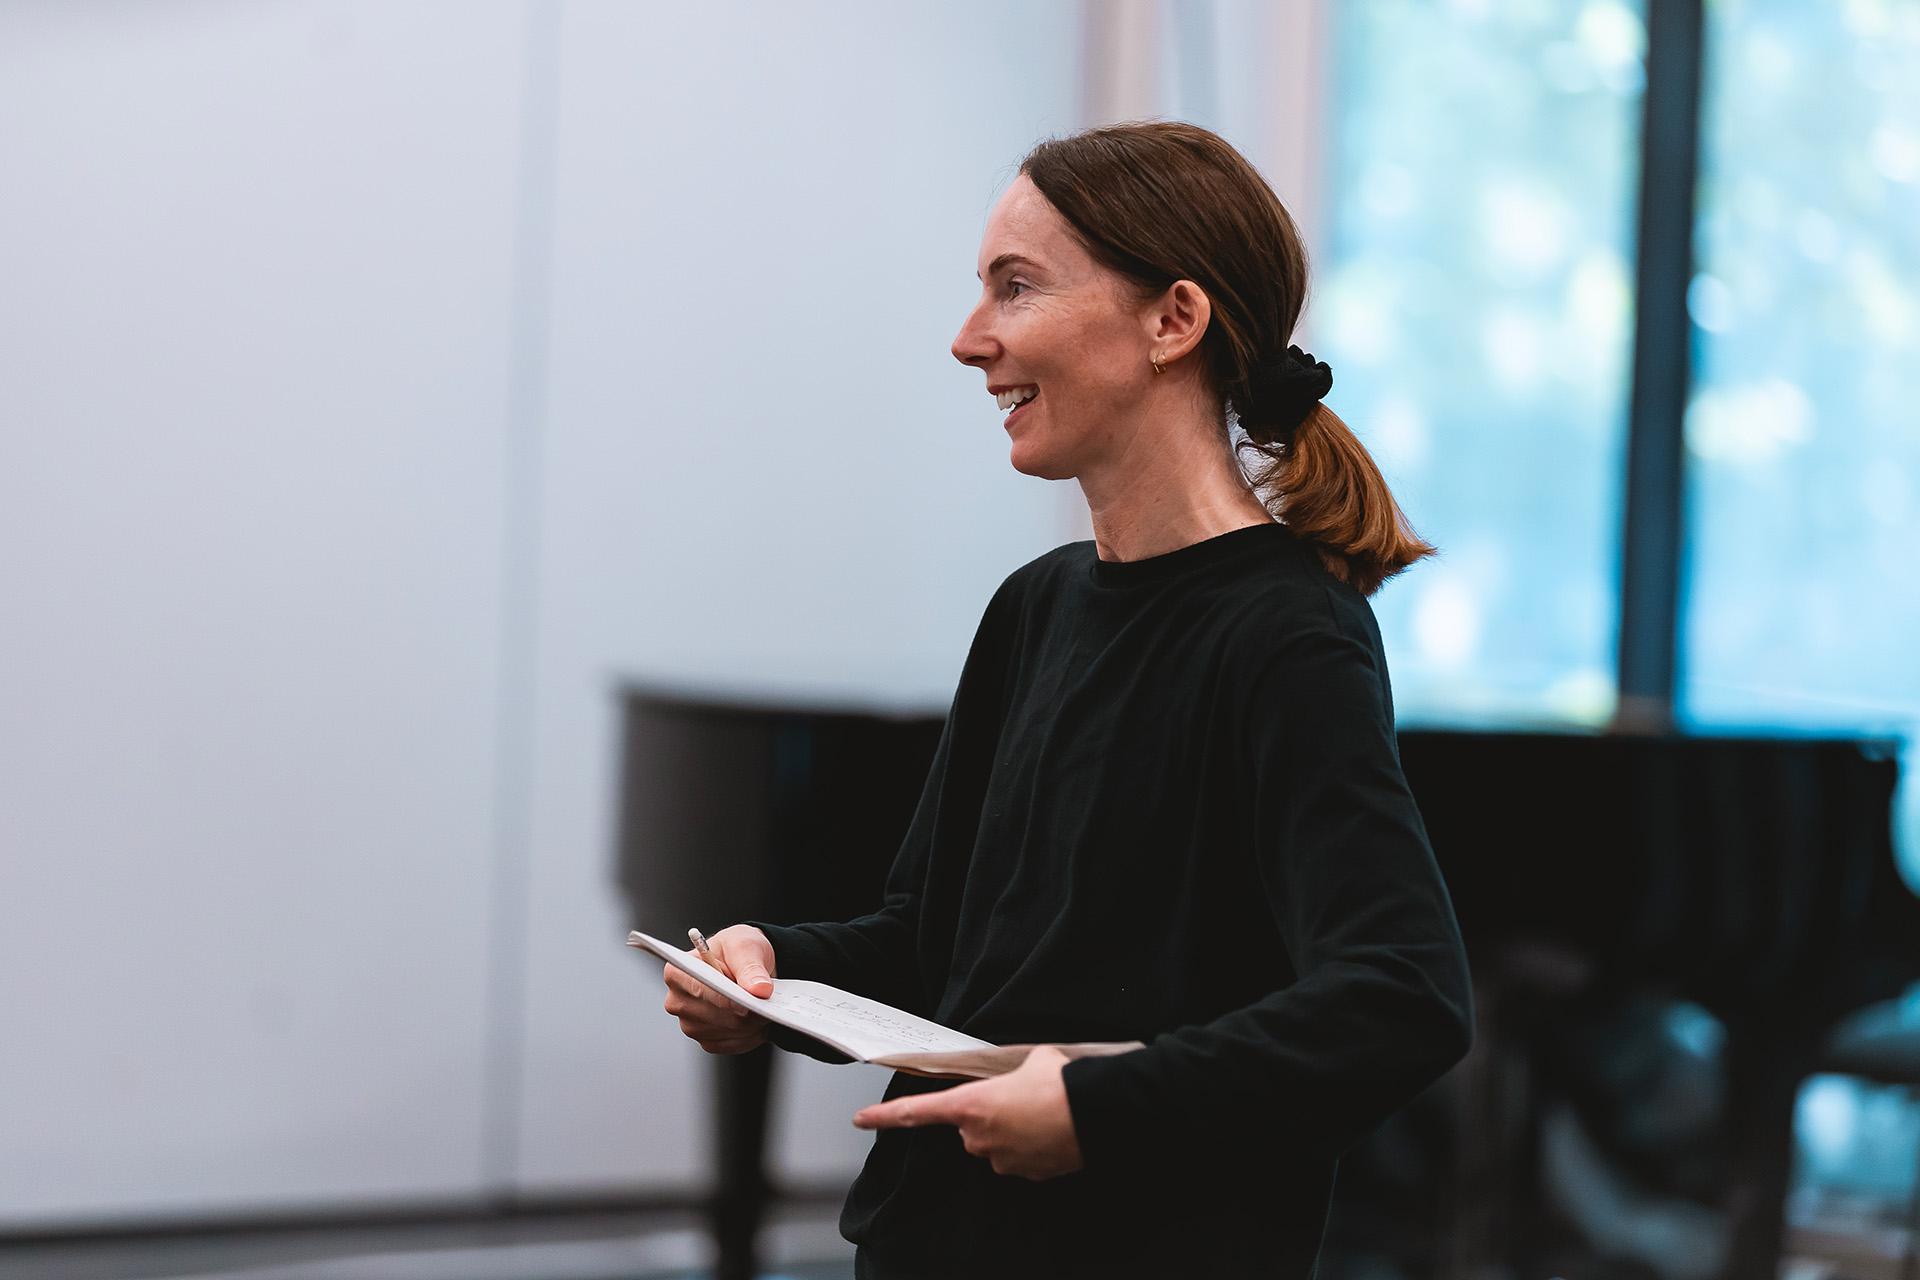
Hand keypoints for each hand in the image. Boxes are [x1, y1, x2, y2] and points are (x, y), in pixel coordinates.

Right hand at [662, 924, 776, 1053]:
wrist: (747, 966)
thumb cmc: (738, 949)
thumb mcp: (746, 946)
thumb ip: (751, 966)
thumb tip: (759, 989)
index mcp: (678, 972)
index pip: (699, 989)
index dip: (725, 998)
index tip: (747, 1002)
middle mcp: (678, 1001)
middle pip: (715, 1015)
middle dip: (746, 1010)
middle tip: (767, 998)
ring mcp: (691, 1024)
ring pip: (729, 1031)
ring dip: (752, 1021)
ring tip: (763, 1004)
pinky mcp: (707, 1040)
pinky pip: (735, 1043)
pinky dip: (752, 1033)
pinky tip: (758, 1018)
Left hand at [852, 1045, 1083, 1179]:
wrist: (1097, 1112)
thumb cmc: (1059, 1081)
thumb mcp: (1030, 1059)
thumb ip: (1011, 1070)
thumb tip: (1019, 1073)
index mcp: (971, 1106)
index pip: (916, 1112)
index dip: (884, 1116)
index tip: (859, 1120)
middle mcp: (979, 1139)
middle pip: (970, 1127)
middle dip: (989, 1114)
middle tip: (1021, 1096)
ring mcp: (1002, 1161)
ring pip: (997, 1143)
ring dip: (1013, 1129)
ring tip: (1044, 1111)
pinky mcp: (1027, 1174)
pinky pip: (1020, 1157)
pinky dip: (1033, 1145)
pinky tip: (1054, 1129)